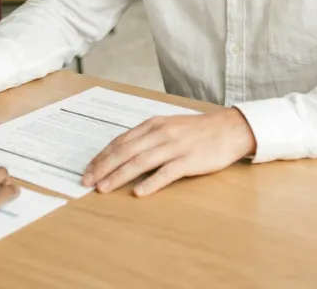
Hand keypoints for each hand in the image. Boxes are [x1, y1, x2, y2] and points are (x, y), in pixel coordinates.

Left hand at [82, 108, 255, 196]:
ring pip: (140, 161)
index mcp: (154, 124)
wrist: (228, 128)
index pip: (121, 141)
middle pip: (126, 151)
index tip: (88, 169)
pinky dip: (151, 182)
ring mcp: (175, 146)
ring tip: (104, 188)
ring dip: (119, 175)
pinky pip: (166, 172)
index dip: (102, 156)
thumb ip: (147, 137)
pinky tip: (139, 192)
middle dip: (103, 167)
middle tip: (87, 181)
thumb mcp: (169, 126)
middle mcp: (161, 133)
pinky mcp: (189, 160)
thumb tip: (122, 153)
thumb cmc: (197, 130)